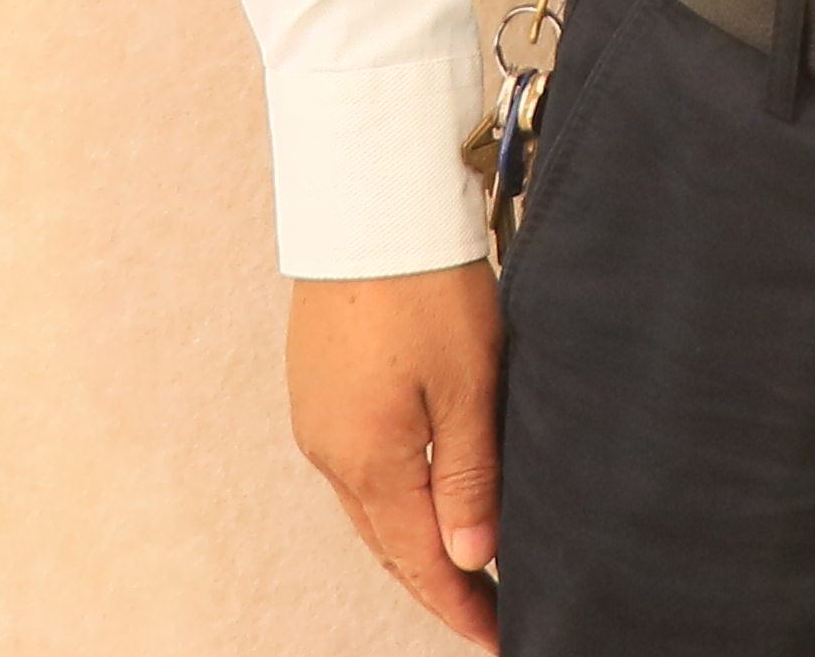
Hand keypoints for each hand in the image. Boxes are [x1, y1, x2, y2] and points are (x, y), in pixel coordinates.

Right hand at [288, 261, 505, 642]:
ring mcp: (316, 418)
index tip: (498, 635)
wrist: (367, 201)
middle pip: (388, 543)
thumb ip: (469, 477)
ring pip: (369, 507)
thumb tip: (472, 557)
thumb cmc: (425, 284)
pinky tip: (420, 493)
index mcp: (368, 460)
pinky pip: (354, 467)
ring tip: (461, 563)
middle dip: (437, 582)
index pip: (420, 560)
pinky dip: (390, 496)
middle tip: (486, 612)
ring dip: (411, 541)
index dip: (461, 605)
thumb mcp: (468, 385)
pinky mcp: (316, 386)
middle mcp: (330, 450)